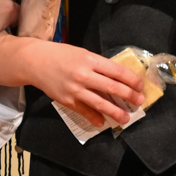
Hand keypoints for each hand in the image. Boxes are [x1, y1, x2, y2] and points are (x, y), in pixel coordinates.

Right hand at [24, 41, 143, 127]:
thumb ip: (98, 65)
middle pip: (113, 87)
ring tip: (125, 118)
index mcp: (90, 59)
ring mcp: (75, 89)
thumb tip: (117, 78)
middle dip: (129, 96)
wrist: (35, 61)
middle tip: (139, 102)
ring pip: (100, 103)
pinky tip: (102, 122)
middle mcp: (84, 74)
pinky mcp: (67, 100)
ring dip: (115, 112)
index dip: (132, 80)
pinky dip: (95, 118)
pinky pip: (84, 111)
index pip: (117, 71)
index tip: (140, 86)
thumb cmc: (60, 55)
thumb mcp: (82, 53)